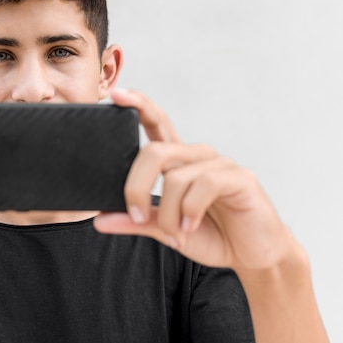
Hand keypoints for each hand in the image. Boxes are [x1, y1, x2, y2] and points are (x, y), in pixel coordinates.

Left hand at [94, 88, 292, 270]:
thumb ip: (136, 221)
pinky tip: (191, 226)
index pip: (155, 124)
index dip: (138, 105)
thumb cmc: (209, 234)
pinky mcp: (239, 178)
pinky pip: (203, 185)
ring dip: (168, 214)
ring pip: (175, 177)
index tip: (116, 95)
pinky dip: (190, 211)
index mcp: (177, 161)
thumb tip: (100, 220)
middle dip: (136, 187)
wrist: (251, 256)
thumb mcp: (164, 229)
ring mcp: (219, 164)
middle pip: (154, 152)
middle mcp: (196, 156)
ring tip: (176, 235)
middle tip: (136, 217)